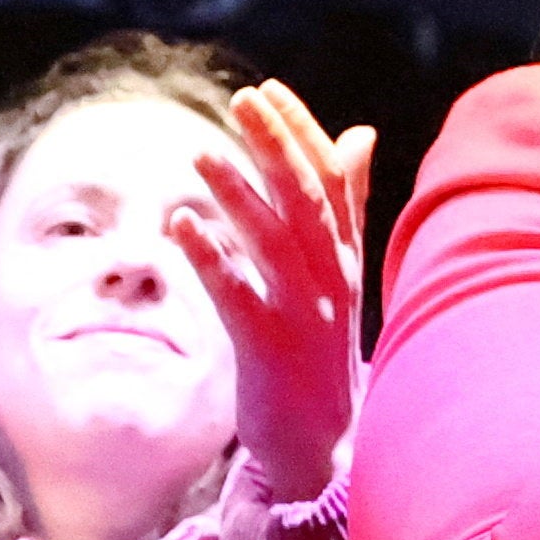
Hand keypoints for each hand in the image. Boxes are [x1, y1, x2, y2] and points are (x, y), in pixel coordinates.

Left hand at [178, 81, 378, 507]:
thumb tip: (359, 132)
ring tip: (201, 153)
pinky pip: (239, 298)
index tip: (268, 91)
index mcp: (347, 258)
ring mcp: (306, 316)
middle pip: (309, 201)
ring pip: (276, 243)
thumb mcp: (340, 273)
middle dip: (277, 147)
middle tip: (244, 100)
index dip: (302, 134)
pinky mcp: (272, 353)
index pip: (332, 182)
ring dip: (239, 195)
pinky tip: (180, 225)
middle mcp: (333, 280)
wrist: (325, 448)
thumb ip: (347, 204)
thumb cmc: (321, 352)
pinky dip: (212, 259)